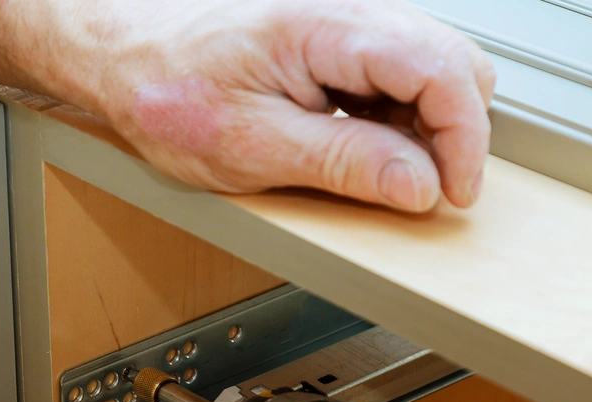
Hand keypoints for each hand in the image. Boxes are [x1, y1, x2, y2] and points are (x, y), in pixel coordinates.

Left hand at [40, 0, 494, 210]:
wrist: (127, 58)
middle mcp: (347, 12)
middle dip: (455, 132)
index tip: (453, 194)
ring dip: (427, 127)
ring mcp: (345, 24)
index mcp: (327, 29)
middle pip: (453, 61)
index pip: (440, 70)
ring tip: (387, 174)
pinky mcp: (337, 41)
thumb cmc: (170, 92)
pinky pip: (397, 75)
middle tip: (426, 191)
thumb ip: (345, 163)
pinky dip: (399, 118)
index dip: (464, 139)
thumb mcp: (254, 147)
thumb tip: (420, 186)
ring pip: (432, 68)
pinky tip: (368, 150)